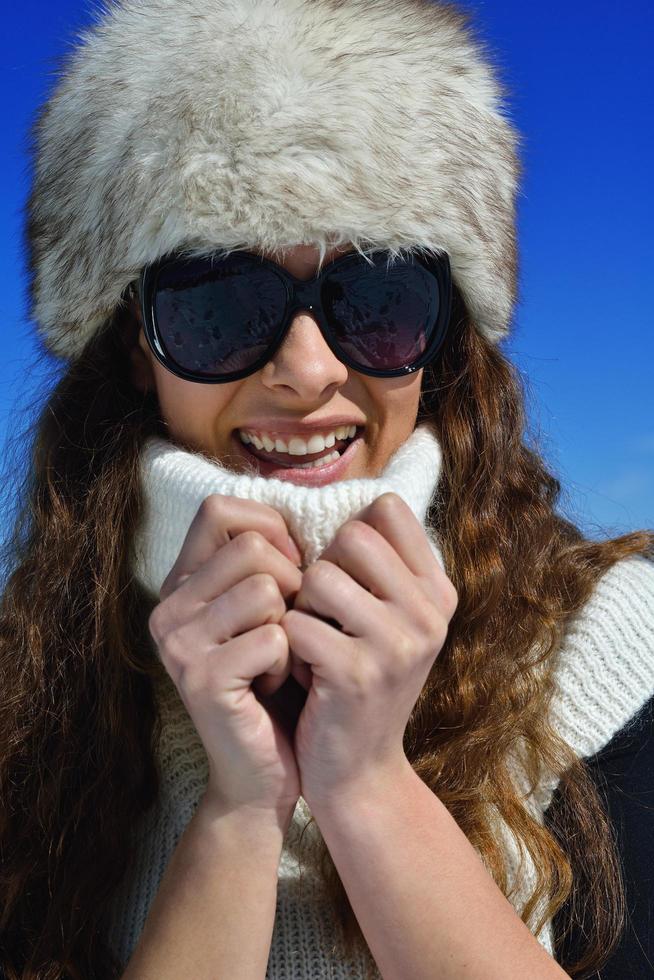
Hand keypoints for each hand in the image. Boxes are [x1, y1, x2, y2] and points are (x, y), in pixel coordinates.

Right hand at [148, 494, 303, 828]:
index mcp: (181, 582)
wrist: (262, 771)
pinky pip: (275, 638)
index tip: (290, 569)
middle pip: (253, 547)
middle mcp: (168, 606)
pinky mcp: (201, 678)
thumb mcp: (269, 609)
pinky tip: (270, 687)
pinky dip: (289, 663)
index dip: (271, 530)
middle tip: (284, 630)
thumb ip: (269, 558)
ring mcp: (178, 642)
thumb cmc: (277, 680)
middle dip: (292, 585)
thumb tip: (304, 511)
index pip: (220, 509)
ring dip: (290, 628)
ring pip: (267, 590)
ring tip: (274, 661)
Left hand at [280, 492, 457, 810]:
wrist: (358, 772)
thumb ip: (381, 565)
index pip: (387, 509)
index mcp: (438, 591)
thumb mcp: (388, 619)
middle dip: (321, 570)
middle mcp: (429, 612)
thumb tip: (358, 503)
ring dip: (300, 607)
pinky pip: (295, 623)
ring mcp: (398, 644)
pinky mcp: (356, 673)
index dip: (350, 534)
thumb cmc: (359, 680)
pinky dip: (285, 644)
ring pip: (319, 576)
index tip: (345, 577)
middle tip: (322, 615)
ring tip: (311, 642)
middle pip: (351, 536)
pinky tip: (301, 671)